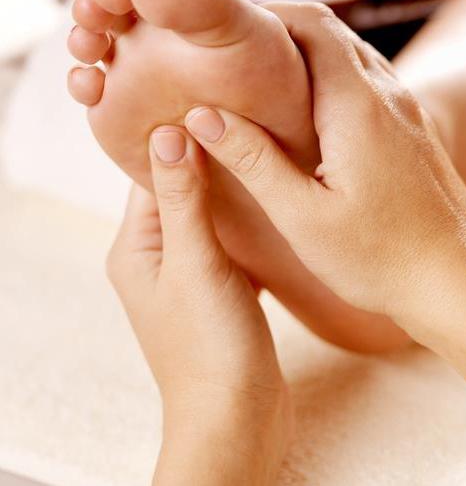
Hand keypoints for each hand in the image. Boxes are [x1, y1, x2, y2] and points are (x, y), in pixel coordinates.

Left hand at [107, 128, 290, 484]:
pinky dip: (245, 223)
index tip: (209, 102)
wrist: (237, 420)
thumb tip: (168, 131)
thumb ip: (183, 198)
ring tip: (262, 155)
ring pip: (208, 216)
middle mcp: (155, 258)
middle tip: (245, 121)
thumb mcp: (195, 263)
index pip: (150, 174)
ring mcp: (187, 276)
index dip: (176, 137)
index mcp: (135, 248)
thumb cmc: (210, 346)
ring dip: (230, 191)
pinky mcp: (218, 291)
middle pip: (179, 191)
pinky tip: (272, 204)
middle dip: (209, 160)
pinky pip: (228, 242)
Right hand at [183, 4, 465, 346]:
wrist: (461, 284)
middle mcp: (387, 94)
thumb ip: (253, 161)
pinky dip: (331, 77)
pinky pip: (367, 81)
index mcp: (357, 105)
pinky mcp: (413, 129)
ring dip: (307, 53)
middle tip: (234, 56)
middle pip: (330, 31)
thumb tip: (202, 116)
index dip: (266, 14)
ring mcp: (406, 109)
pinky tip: (307, 115)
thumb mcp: (304, 217)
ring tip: (262, 80)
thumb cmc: (381, 259)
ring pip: (350, 53)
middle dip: (280, 30)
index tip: (226, 33)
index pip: (311, 24)